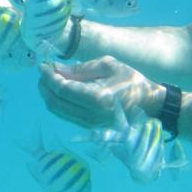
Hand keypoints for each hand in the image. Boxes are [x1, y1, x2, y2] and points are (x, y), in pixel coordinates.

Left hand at [38, 56, 164, 128]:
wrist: (148, 104)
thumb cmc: (130, 80)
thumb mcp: (108, 65)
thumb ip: (80, 68)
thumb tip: (57, 68)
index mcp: (97, 99)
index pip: (62, 89)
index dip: (48, 76)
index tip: (43, 65)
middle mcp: (90, 115)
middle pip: (54, 103)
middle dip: (44, 85)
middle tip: (44, 71)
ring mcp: (88, 124)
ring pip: (56, 111)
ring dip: (48, 94)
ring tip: (49, 78)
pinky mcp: (87, 127)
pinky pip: (64, 114)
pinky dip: (57, 101)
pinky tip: (59, 89)